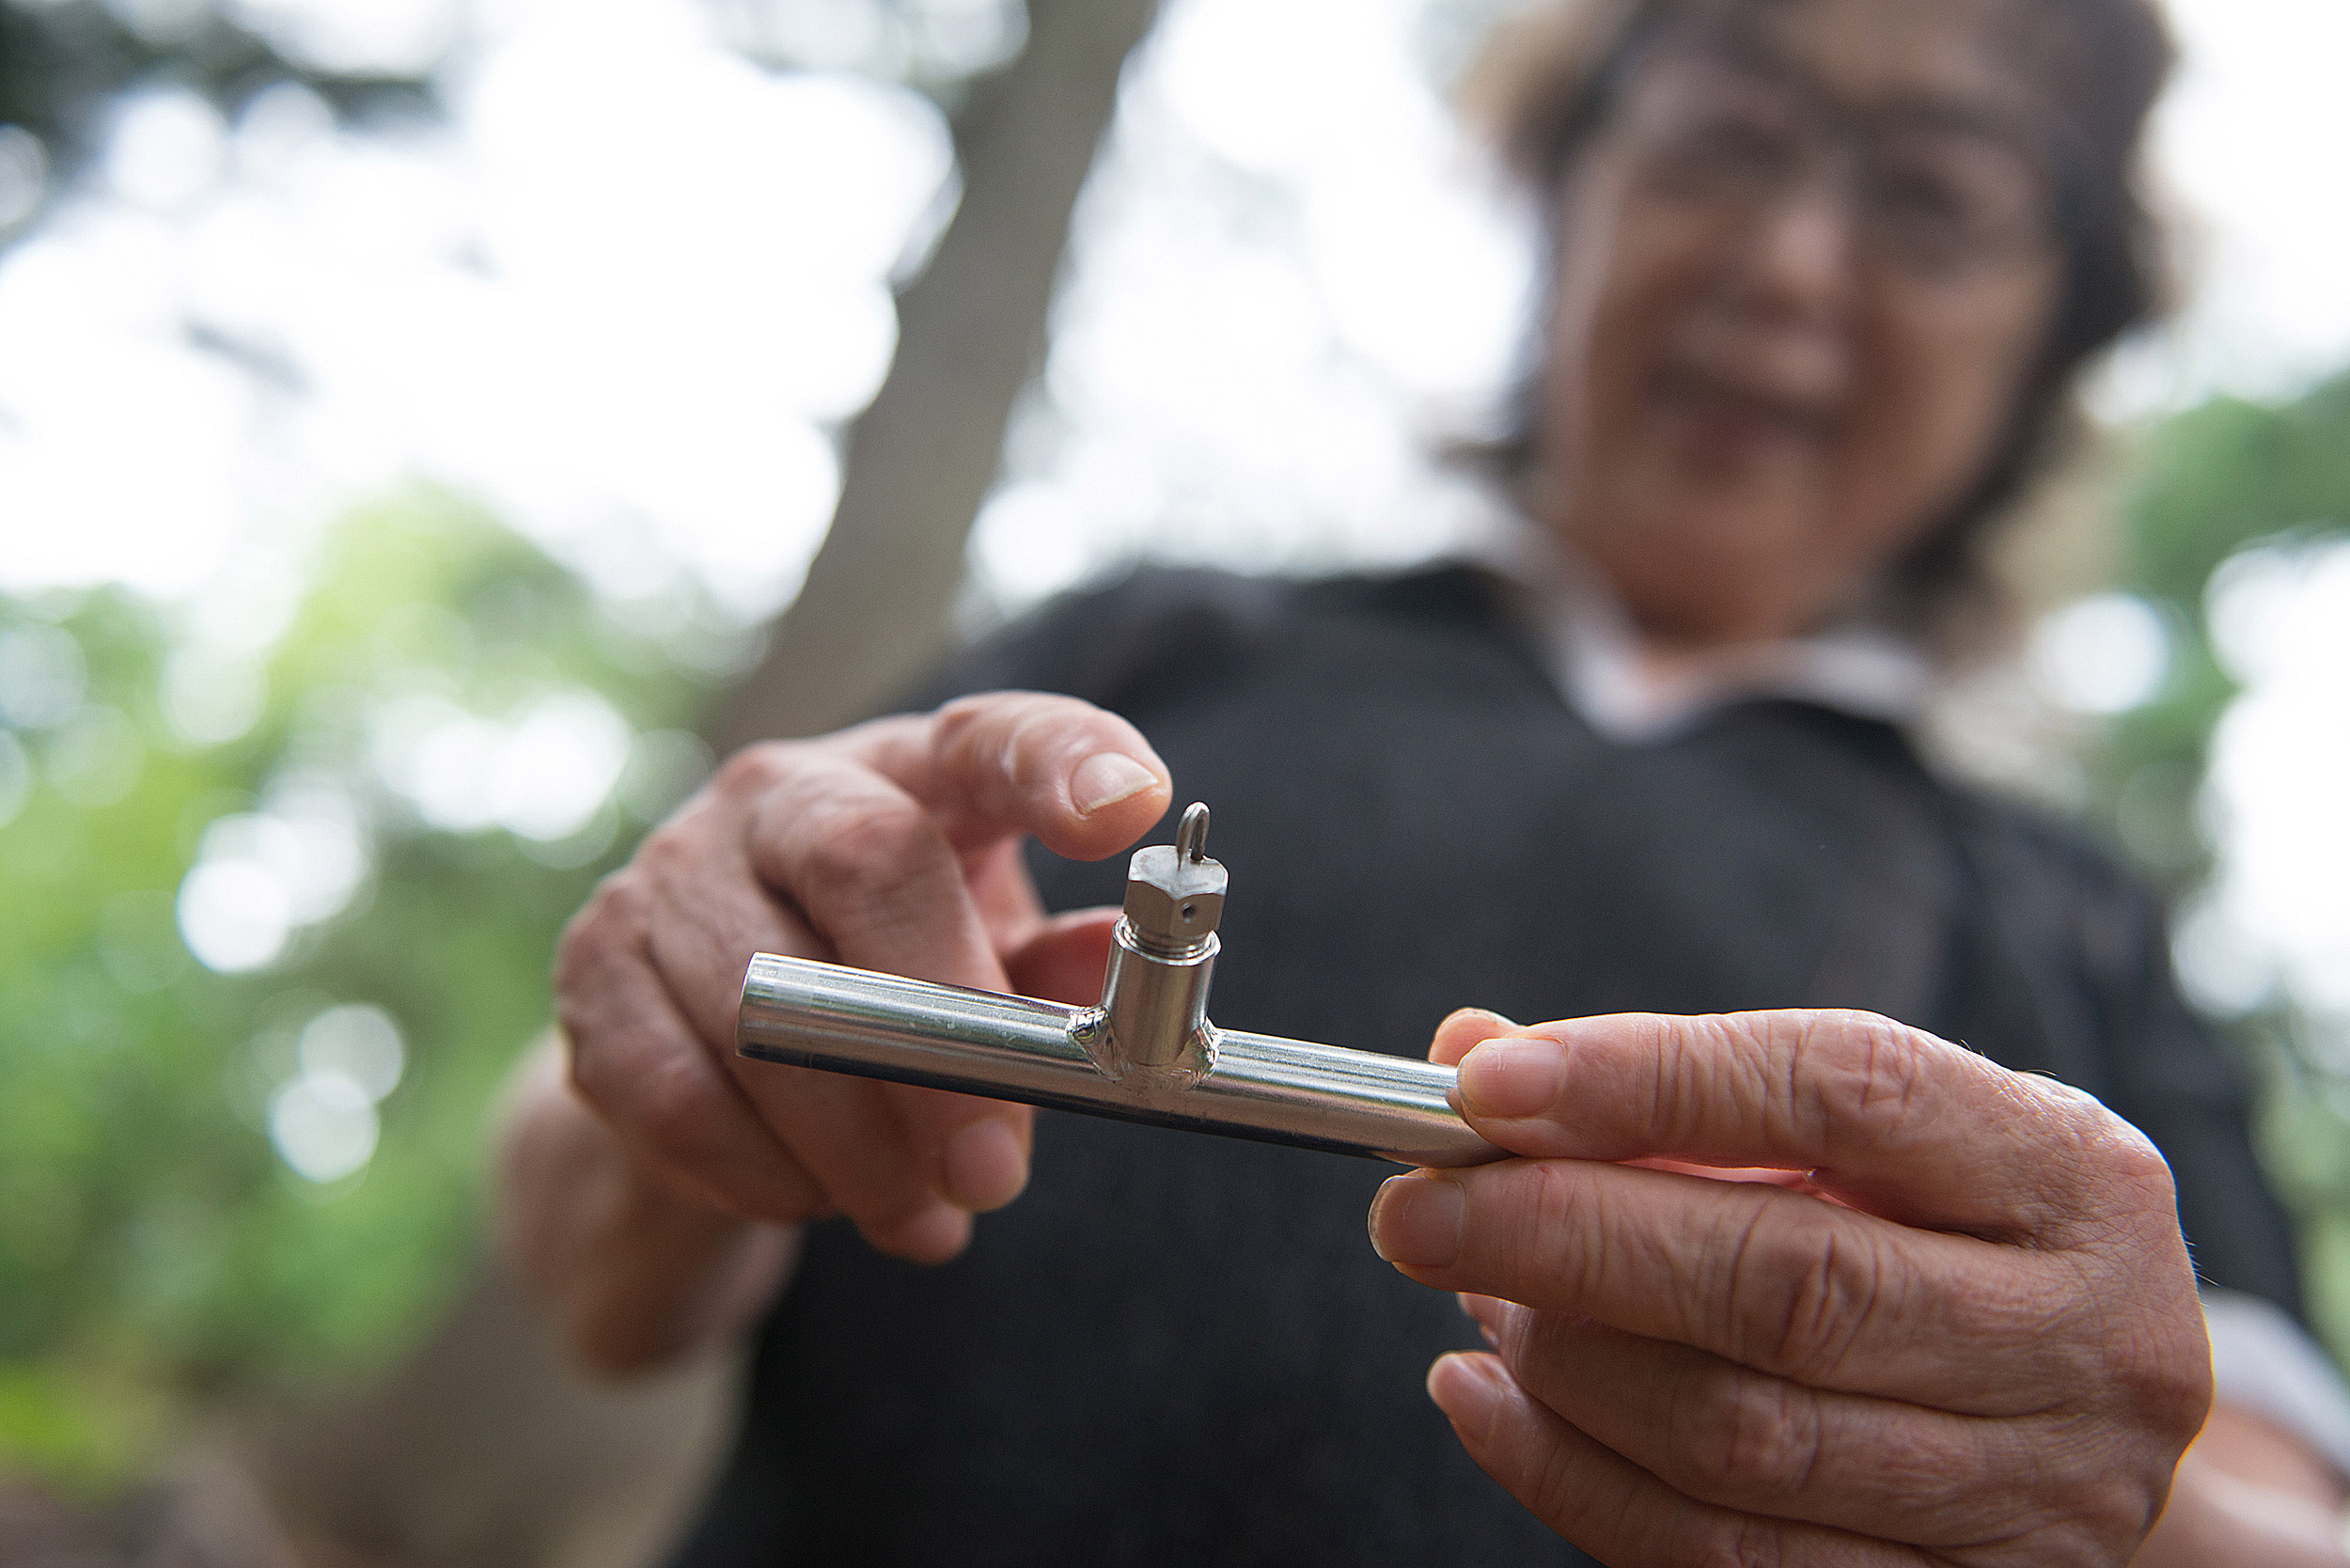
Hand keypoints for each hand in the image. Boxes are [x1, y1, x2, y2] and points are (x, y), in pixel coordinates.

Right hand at [554, 692, 1168, 1263]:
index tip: (1132, 805)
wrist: (697, 1041)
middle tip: (992, 1172)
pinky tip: (812, 1199)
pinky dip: (764, 1176)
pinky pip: (681, 1095)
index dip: (1062, 760)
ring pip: (767, 1009)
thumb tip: (1127, 1003)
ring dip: (858, 1151)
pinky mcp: (592, 969)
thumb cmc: (883, 982)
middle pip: (868, 864)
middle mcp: (780, 792)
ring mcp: (670, 869)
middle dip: (943, 1037)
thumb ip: (1059, 980)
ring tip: (917, 1216)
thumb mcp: (988, 969)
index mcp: (908, 773)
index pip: (989, 735)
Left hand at [1367, 1008, 2211, 1564]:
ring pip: (1745, 1440)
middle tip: (1417, 1206)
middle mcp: (2079, 1338)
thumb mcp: (1861, 1141)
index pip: (1844, 1095)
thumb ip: (1674, 1097)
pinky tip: (1486, 1402)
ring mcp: (2030, 1494)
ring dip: (1563, 1363)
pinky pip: (1726, 1560)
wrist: (2089, 1420)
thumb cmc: (1945, 1241)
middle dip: (1566, 1237)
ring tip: (1472, 1294)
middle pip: (1787, 1287)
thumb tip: (1472, 1058)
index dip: (1649, 1083)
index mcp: (2068, 1175)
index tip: (1485, 1086)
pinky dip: (1571, 1478)